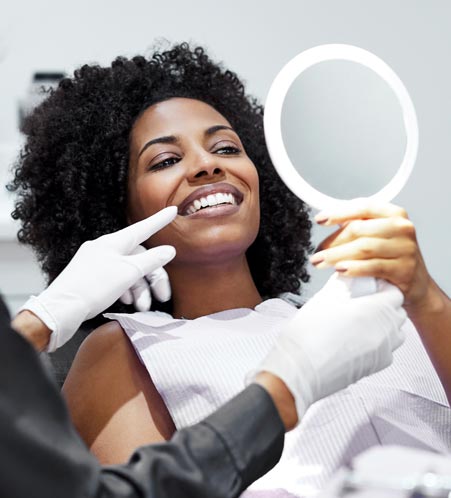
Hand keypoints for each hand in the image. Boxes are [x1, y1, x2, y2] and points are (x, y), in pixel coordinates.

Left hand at [20, 207, 176, 351]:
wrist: (61, 310)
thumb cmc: (93, 288)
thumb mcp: (128, 273)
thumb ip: (151, 260)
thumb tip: (169, 250)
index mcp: (113, 242)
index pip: (142, 228)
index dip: (159, 221)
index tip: (172, 211)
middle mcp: (105, 249)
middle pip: (138, 258)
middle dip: (152, 278)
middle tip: (163, 296)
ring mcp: (97, 263)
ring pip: (128, 271)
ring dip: (139, 289)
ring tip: (142, 306)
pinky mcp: (91, 278)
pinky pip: (116, 279)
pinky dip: (125, 290)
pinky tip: (127, 302)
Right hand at [257, 273, 405, 422]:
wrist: (300, 368)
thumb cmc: (309, 334)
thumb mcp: (324, 298)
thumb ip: (342, 284)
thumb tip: (347, 277)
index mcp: (376, 310)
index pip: (394, 293)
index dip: (381, 287)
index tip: (366, 286)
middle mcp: (386, 331)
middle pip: (397, 312)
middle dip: (384, 304)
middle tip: (362, 301)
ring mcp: (383, 351)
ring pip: (395, 332)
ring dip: (384, 323)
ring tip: (360, 320)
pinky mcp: (375, 367)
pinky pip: (386, 349)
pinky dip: (378, 341)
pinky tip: (356, 338)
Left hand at [310, 201, 432, 308]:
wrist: (417, 285)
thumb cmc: (391, 258)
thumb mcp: (378, 236)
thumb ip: (358, 227)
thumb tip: (327, 224)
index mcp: (394, 214)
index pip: (363, 207)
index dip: (339, 213)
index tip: (319, 220)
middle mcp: (402, 228)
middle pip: (359, 229)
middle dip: (333, 241)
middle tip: (316, 253)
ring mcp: (405, 249)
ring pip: (363, 248)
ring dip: (336, 255)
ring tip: (320, 262)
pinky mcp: (404, 269)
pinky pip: (373, 266)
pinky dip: (354, 268)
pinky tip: (340, 270)